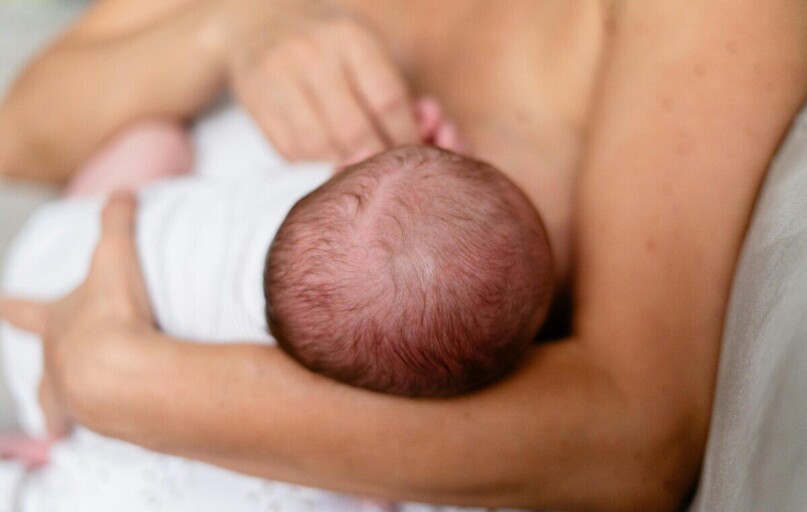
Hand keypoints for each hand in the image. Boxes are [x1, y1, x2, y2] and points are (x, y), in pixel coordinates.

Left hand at [0, 193, 154, 437]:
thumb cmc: (111, 314)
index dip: (10, 306)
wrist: (124, 374)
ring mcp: (78, 396)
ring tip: (64, 427)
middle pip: (41, 375)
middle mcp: (59, 363)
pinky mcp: (107, 421)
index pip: (22, 310)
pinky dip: (110, 421)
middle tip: (37, 399)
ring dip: (65, 412)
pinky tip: (121, 423)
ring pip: (64, 406)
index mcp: (54, 322)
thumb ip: (117, 221)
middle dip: (41, 384)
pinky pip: (106, 423)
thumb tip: (122, 191)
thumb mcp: (115, 255)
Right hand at [223, 0, 418, 162]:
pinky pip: (291, 150)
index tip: (415, 154)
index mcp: (349, 37)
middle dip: (375, 159)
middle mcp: (310, 54)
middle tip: (386, 173)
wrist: (261, 24)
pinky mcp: (254, 103)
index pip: (387, 100)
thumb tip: (420, 140)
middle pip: (353, 130)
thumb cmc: (330, 44)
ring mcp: (277, 78)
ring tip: (356, 165)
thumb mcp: (364, 48)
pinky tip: (324, 155)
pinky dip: (313, 162)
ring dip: (343, 164)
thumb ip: (390, 90)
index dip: (405, 137)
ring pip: (320, 146)